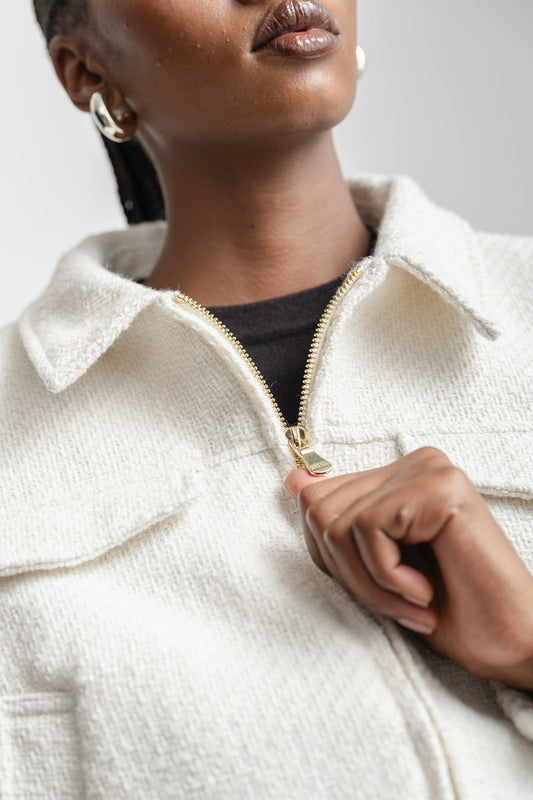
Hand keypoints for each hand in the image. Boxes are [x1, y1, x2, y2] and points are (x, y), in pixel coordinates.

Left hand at [285, 447, 532, 689]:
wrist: (510, 644)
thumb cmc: (449, 611)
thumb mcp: (375, 567)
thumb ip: (339, 520)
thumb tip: (293, 479)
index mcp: (398, 476)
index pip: (317, 498)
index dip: (332, 558)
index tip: (377, 589)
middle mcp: (413, 462)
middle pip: (318, 509)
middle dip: (347, 573)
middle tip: (396, 603)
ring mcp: (428, 469)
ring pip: (336, 522)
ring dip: (368, 582)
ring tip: (411, 602)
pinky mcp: (438, 486)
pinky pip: (366, 528)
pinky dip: (386, 577)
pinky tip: (424, 592)